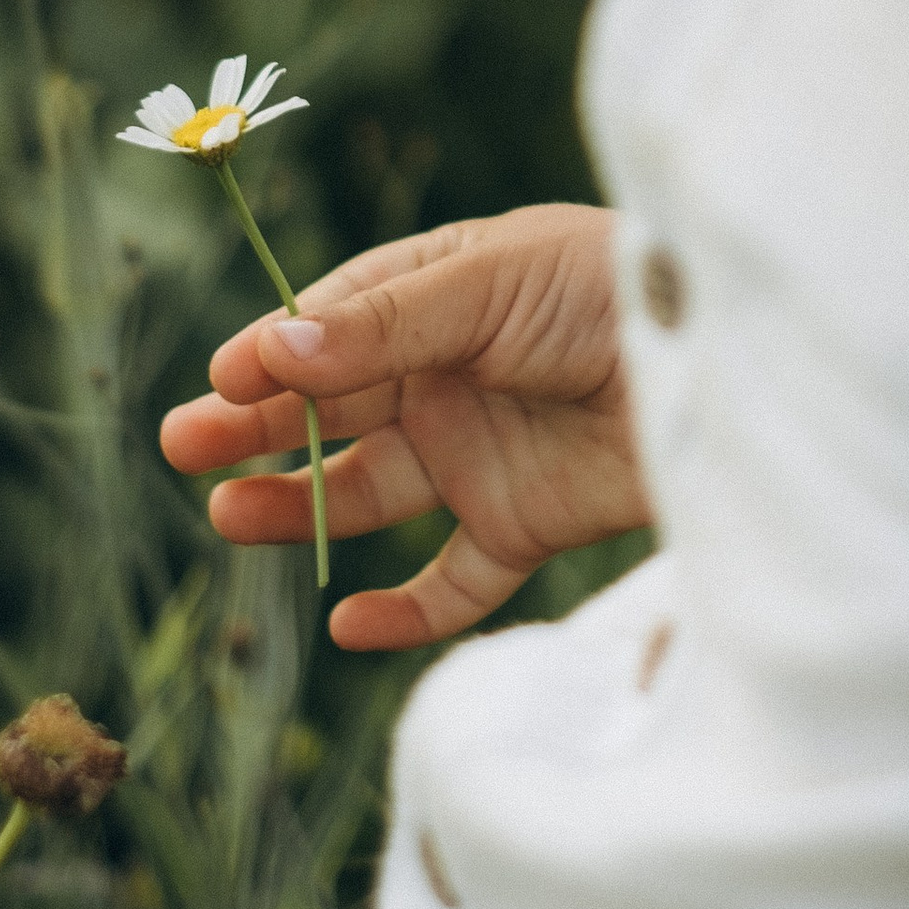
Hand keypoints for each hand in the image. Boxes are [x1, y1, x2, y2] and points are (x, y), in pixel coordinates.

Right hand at [159, 201, 648, 649]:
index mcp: (438, 294)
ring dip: (300, 506)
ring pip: (370, 492)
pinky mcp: (524, 524)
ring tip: (229, 518)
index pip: (333, 325)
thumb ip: (385, 325)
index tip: (224, 377)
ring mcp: (482, 452)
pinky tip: (348, 623)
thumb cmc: (611, 288)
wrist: (725, 363)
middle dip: (256, 426)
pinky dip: (404, 613)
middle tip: (183, 445)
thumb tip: (274, 350)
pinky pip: (452, 582)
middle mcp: (449, 375)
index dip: (275, 352)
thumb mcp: (490, 284)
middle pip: (332, 410)